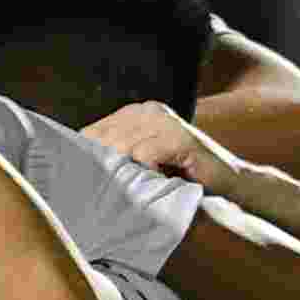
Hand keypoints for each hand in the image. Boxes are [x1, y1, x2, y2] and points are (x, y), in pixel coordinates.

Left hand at [84, 98, 245, 191]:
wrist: (228, 181)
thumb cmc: (181, 176)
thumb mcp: (143, 163)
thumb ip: (117, 157)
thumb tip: (72, 168)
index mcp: (137, 112)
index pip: (95, 130)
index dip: (81, 154)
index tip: (71, 177)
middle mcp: (150, 110)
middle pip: (104, 137)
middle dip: (95, 165)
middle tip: (89, 189)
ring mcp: (166, 121)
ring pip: (121, 146)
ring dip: (118, 170)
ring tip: (119, 189)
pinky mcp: (180, 138)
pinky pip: (145, 154)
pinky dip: (144, 172)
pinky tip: (151, 182)